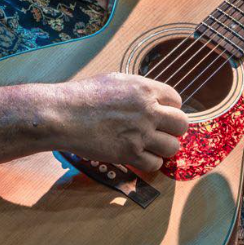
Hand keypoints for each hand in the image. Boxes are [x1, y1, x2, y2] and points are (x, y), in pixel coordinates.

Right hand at [52, 73, 188, 172]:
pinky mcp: (129, 154)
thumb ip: (138, 90)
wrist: (62, 115)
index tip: (161, 114)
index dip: (170, 108)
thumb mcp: (115, 80)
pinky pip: (155, 164)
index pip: (176, 100)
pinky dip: (150, 163)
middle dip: (173, 129)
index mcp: (145, 89)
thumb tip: (151, 97)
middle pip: (181, 124)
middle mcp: (147, 111)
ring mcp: (140, 134)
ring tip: (151, 146)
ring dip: (164, 148)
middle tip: (160, 132)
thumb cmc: (83, 96)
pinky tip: (140, 157)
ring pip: (172, 147)